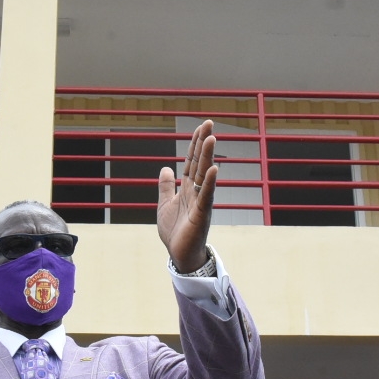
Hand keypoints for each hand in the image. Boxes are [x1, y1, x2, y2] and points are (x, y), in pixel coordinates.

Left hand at [157, 120, 217, 270]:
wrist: (180, 255)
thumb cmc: (176, 232)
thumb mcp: (165, 205)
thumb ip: (166, 187)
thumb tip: (166, 167)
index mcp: (187, 188)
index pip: (191, 161)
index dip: (194, 144)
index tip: (200, 127)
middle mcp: (196, 191)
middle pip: (199, 162)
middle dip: (203, 143)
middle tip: (209, 123)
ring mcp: (200, 202)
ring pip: (204, 175)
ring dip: (208, 156)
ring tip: (212, 138)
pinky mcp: (202, 215)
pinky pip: (206, 196)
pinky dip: (209, 182)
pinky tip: (213, 169)